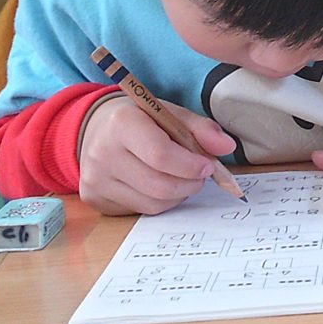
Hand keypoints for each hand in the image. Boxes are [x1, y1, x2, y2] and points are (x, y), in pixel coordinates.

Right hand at [78, 96, 235, 215]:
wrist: (96, 128)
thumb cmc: (140, 120)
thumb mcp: (170, 113)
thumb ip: (200, 128)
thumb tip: (227, 147)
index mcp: (122, 123)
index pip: (160, 155)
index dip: (190, 165)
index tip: (207, 165)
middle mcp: (103, 152)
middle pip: (159, 185)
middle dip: (190, 184)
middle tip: (200, 175)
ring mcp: (96, 179)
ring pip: (152, 203)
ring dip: (178, 195)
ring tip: (182, 178)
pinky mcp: (95, 198)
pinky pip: (140, 210)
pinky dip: (160, 202)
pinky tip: (160, 185)